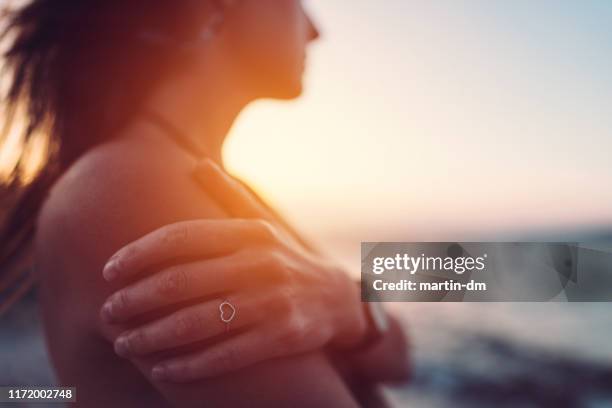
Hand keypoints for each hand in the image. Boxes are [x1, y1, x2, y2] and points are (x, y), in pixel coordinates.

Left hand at [99, 159, 366, 381]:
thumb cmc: (287, 258)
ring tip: (123, 345)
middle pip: (183, 281)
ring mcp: (274, 300)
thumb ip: (229, 196)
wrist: (340, 298)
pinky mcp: (285, 335)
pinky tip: (163, 370)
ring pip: (200, 322)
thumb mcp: (263, 223)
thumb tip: (196, 163)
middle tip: (108, 313)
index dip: (140, 254)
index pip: (183, 237)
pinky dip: (191, 365)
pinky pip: (229, 355)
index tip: (109, 271)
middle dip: (136, 300)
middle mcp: (261, 262)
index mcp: (250, 232)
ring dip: (154, 337)